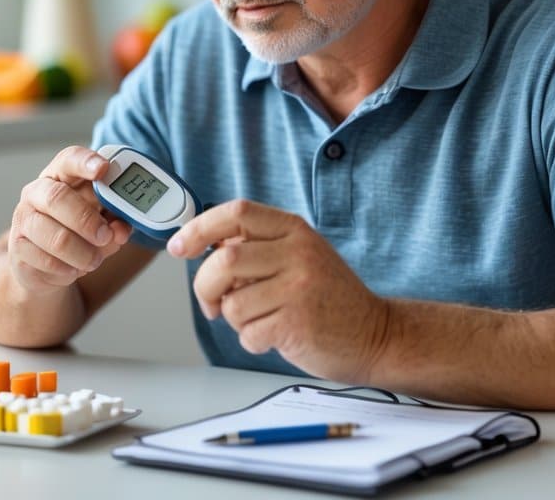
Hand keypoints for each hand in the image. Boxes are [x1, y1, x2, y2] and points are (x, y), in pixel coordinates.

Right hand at [9, 146, 132, 295]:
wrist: (45, 264)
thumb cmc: (78, 231)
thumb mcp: (102, 220)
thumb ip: (115, 221)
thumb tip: (121, 229)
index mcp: (60, 176)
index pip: (69, 159)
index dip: (85, 162)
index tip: (103, 168)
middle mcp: (36, 193)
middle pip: (57, 197)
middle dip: (86, 219)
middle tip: (106, 235)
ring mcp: (23, 220)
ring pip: (55, 237)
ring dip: (83, 253)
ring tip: (95, 259)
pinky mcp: (18, 249)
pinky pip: (47, 261)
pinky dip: (68, 269)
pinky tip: (75, 268)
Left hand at [167, 199, 389, 382]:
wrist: (375, 333)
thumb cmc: (327, 297)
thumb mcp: (298, 256)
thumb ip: (256, 246)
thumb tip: (202, 243)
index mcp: (294, 229)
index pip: (236, 213)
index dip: (199, 227)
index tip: (179, 246)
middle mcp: (298, 252)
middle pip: (224, 260)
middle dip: (205, 287)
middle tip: (212, 303)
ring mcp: (299, 287)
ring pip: (232, 302)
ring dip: (234, 319)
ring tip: (260, 319)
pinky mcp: (297, 323)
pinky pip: (247, 332)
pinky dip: (252, 340)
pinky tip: (276, 336)